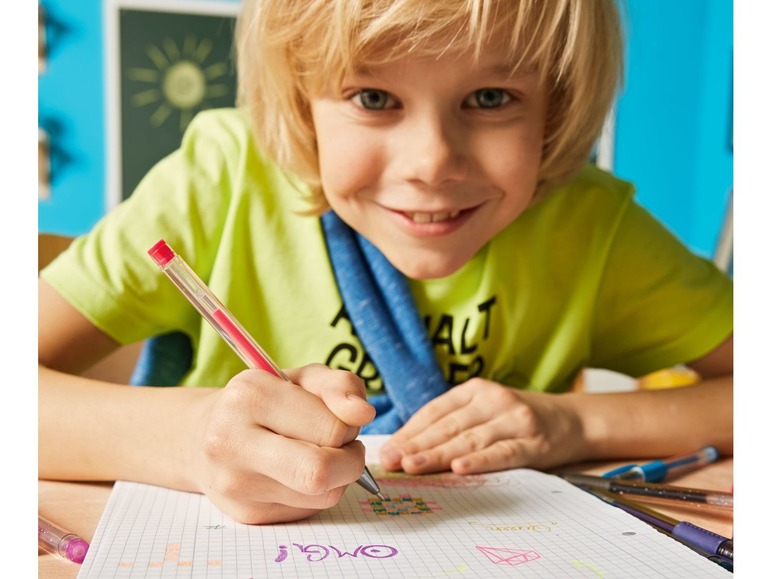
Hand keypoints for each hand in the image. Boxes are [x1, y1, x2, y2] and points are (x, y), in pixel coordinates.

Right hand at [184, 364, 374, 523]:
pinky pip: (308, 511)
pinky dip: (316, 494)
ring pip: (322, 496)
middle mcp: (233, 440)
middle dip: (350, 460)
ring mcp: (235, 484)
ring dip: (337, 478)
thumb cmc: (264, 402)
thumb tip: (363, 413)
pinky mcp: (245, 514)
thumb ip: (340, 385)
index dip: (349, 426)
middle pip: (321, 472)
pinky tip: (296, 475)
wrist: (201, 437)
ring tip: (317, 456)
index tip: (338, 419)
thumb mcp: (303, 378)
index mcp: (250, 395)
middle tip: (342, 446)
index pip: (332, 428)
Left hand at [379, 378, 585, 474]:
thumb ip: (452, 425)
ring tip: (413, 466)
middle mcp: (493, 400)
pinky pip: (502, 453)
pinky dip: (480, 461)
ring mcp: (514, 420)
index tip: (388, 450)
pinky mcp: (533, 442)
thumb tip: (406, 449)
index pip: (434, 411)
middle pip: (447, 426)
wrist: (573, 420)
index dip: (409, 432)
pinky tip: (460, 469)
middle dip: (416, 445)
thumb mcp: (484, 411)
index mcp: (474, 390)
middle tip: (391, 461)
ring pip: (469, 440)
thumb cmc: (517, 419)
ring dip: (438, 455)